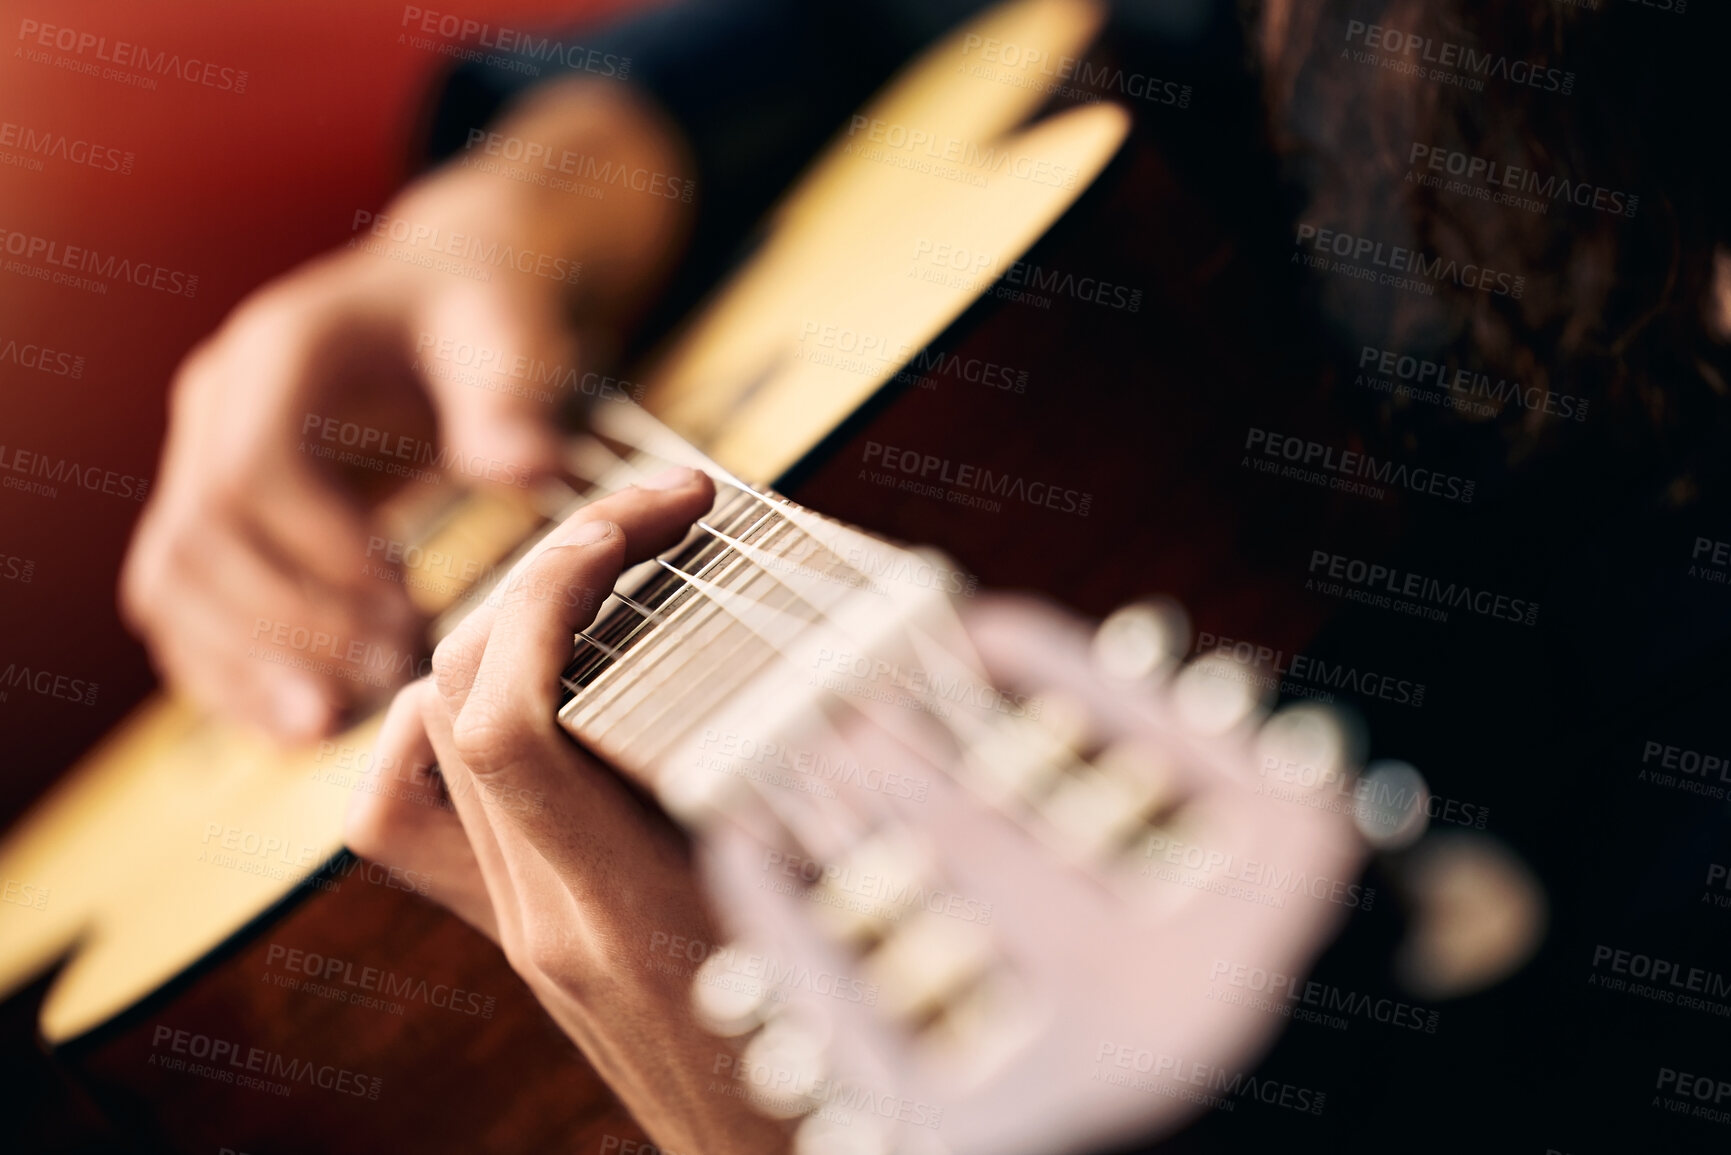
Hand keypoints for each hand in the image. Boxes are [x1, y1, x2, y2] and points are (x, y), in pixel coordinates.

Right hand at [121, 77, 692, 740]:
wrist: (453, 296)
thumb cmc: (486, 312)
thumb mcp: (514, 332)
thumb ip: (514, 397)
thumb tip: (526, 468)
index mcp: (279, 350)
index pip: (251, 471)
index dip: (320, 559)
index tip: (408, 610)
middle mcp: (218, 404)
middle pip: (198, 541)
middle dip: (287, 630)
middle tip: (387, 680)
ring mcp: (203, 460)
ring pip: (173, 586)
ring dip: (250, 667)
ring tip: (346, 718)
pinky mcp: (216, 516)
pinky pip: (188, 610)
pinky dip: (234, 676)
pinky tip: (308, 723)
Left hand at [345, 468, 792, 1154]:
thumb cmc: (834, 1066)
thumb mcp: (852, 928)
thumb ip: (844, 810)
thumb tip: (883, 675)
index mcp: (616, 917)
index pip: (506, 722)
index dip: (555, 589)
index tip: (653, 516)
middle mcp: (540, 918)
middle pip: (455, 697)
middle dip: (548, 571)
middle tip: (661, 513)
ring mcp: (518, 924)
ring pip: (419, 739)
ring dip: (498, 626)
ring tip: (602, 572)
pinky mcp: (524, 926)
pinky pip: (421, 806)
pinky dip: (451, 714)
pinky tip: (533, 684)